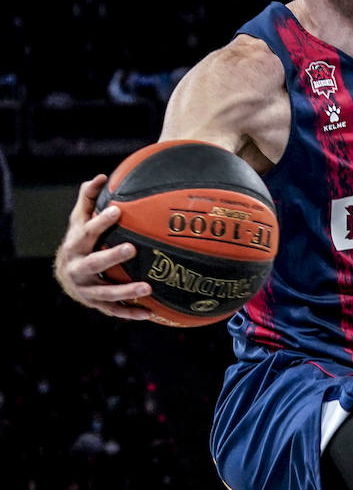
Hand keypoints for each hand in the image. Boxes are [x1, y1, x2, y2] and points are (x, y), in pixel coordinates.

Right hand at [53, 176, 152, 318]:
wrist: (66, 274)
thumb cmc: (80, 241)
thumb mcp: (79, 221)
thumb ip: (89, 199)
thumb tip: (101, 176)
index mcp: (75, 245)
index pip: (86, 231)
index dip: (100, 221)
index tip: (118, 210)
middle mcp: (78, 268)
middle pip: (94, 263)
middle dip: (111, 256)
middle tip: (132, 248)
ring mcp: (86, 289)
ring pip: (105, 292)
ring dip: (126, 291)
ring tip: (147, 287)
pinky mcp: (96, 304)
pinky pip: (114, 311)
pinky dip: (131, 313)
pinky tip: (150, 313)